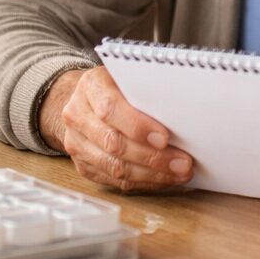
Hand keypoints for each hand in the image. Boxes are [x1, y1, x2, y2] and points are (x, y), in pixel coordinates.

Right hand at [39, 67, 193, 191]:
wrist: (84, 99)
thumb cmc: (116, 86)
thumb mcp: (128, 76)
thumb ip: (147, 89)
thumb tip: (182, 109)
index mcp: (91, 86)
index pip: (110, 109)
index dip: (138, 126)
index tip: (165, 138)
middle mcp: (78, 115)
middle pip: (114, 143)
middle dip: (153, 157)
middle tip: (183, 163)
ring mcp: (76, 143)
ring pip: (114, 167)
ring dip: (151, 174)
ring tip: (178, 173)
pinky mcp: (82, 165)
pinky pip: (113, 180)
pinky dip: (142, 182)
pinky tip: (163, 179)